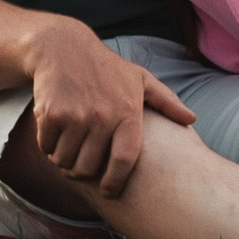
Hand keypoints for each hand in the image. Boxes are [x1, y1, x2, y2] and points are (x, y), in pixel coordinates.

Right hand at [28, 20, 197, 193]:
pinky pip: (47, 147)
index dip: (115, 182)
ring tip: (70, 147)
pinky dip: (48, 146)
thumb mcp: (140, 79)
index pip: (124, 160)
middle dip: (83, 172)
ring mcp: (74, 116)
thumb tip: (191, 120)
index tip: (109, 191)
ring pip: (66, 161)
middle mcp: (102, 116)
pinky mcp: (50, 114)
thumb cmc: (107, 68)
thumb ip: (166, 101)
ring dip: (64, 160)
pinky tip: (56, 133)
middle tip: (82, 164)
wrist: (63, 48)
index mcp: (128, 112)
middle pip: (89, 168)